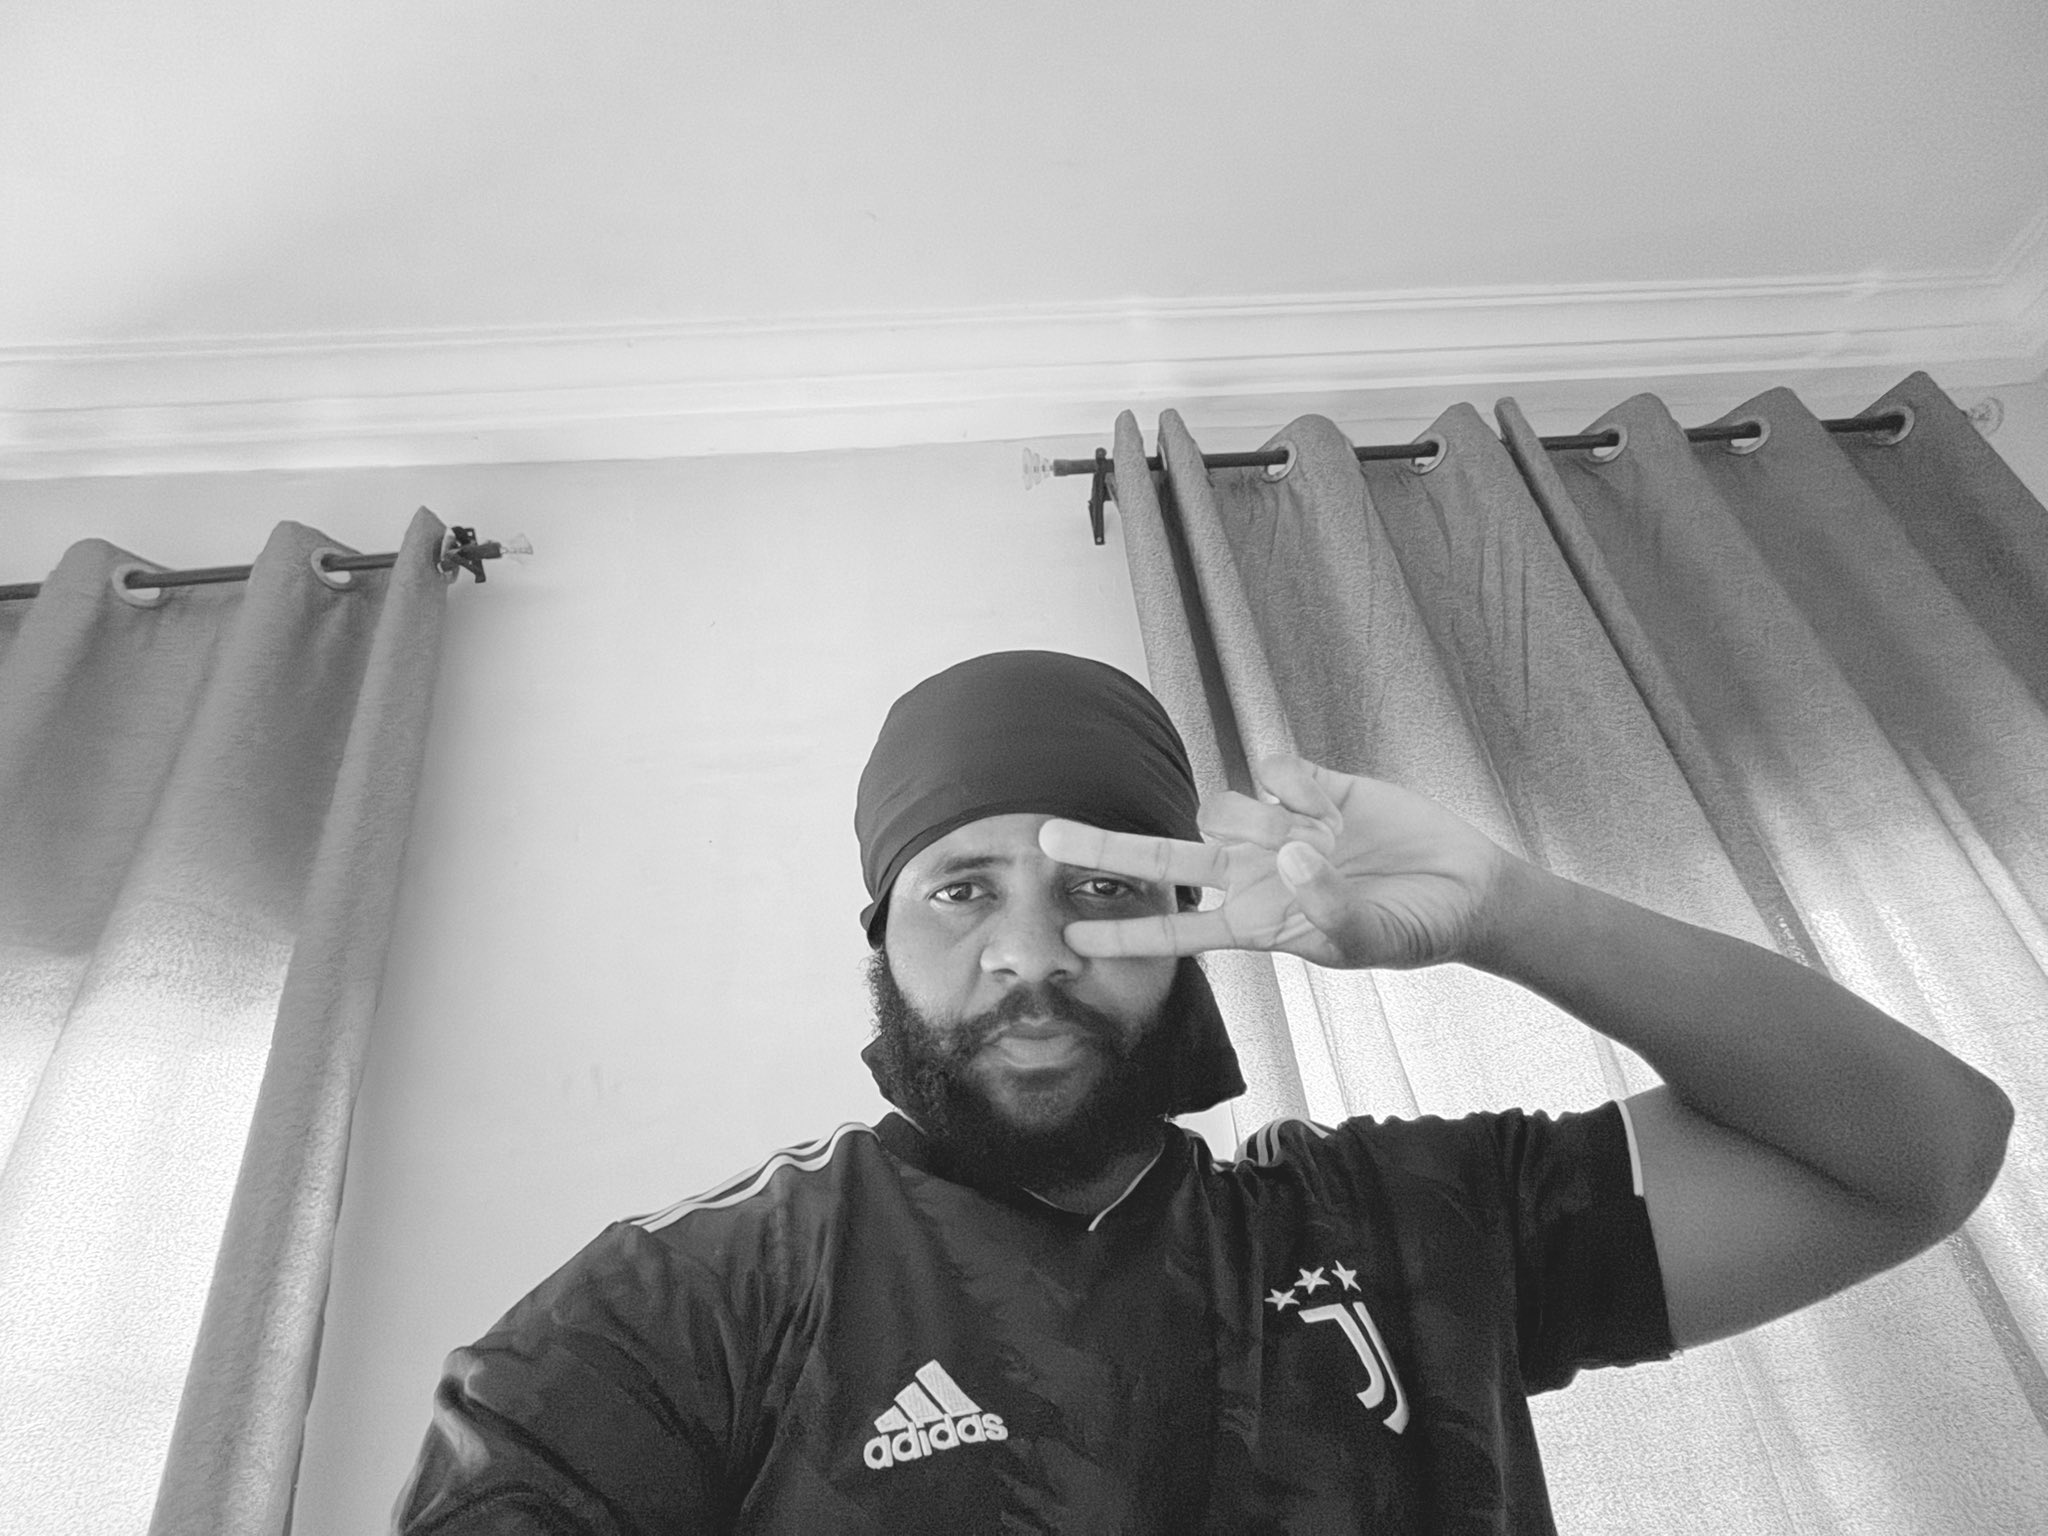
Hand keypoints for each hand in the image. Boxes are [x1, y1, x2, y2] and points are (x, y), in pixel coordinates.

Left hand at [1038, 754, 1512, 970]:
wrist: (1468, 889)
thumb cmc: (1412, 930)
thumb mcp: (1368, 941)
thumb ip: (1326, 909)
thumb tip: (1288, 854)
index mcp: (1259, 921)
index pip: (1178, 933)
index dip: (1126, 936)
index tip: (1071, 941)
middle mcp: (1255, 872)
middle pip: (1163, 857)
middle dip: (1104, 846)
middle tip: (1042, 835)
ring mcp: (1278, 827)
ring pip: (1222, 806)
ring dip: (1259, 819)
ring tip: (1322, 840)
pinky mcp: (1310, 787)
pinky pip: (1272, 769)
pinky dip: (1293, 783)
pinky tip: (1329, 805)